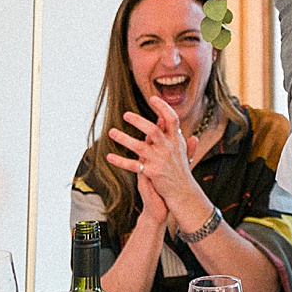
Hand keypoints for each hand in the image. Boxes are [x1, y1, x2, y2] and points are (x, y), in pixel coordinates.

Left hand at [107, 96, 207, 218]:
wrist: (182, 193)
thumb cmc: (181, 170)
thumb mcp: (183, 152)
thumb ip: (179, 138)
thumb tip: (171, 121)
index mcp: (176, 141)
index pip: (172, 120)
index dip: (163, 107)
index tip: (153, 98)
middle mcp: (168, 149)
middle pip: (153, 130)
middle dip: (138, 121)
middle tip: (125, 115)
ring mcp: (160, 161)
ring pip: (139, 147)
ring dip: (124, 138)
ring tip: (111, 132)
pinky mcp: (152, 173)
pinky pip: (133, 166)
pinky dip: (120, 161)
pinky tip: (109, 157)